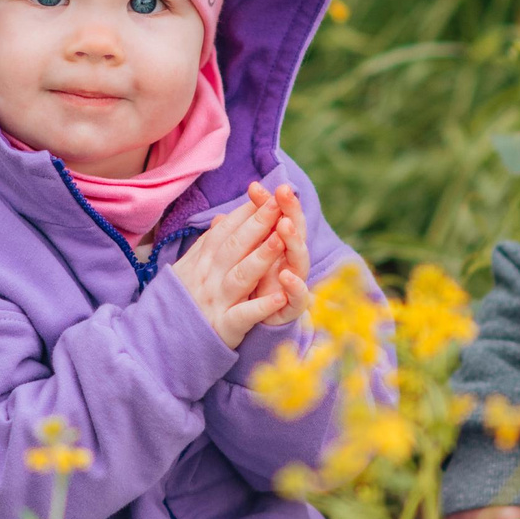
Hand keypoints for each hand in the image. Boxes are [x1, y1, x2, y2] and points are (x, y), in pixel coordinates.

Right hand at [170, 192, 287, 349]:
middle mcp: (207, 278)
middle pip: (233, 246)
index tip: (267, 195)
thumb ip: (207, 245)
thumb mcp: (187, 269)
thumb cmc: (180, 302)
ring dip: (260, 258)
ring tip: (281, 241)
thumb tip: (222, 219)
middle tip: (278, 204)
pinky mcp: (223, 328)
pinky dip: (262, 306)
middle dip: (256, 225)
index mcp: (201, 262)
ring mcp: (214, 302)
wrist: (159, 344)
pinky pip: (244, 315)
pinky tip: (281, 297)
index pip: (225, 231)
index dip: (246, 213)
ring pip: (240, 275)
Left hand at [243, 181, 312, 327]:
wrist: (259, 332)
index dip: (267, 202)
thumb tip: (220, 219)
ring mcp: (295, 284)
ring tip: (285, 225)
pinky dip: (294, 287)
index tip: (254, 186)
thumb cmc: (251, 293)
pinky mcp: (294, 309)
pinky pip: (298, 298)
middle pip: (294, 231)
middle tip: (282, 192)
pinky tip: (286, 276)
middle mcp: (290, 262)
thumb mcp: (242, 266)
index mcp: (278, 248)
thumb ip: (238, 244)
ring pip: (299, 260)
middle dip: (289, 210)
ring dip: (293, 242)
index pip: (277, 217)